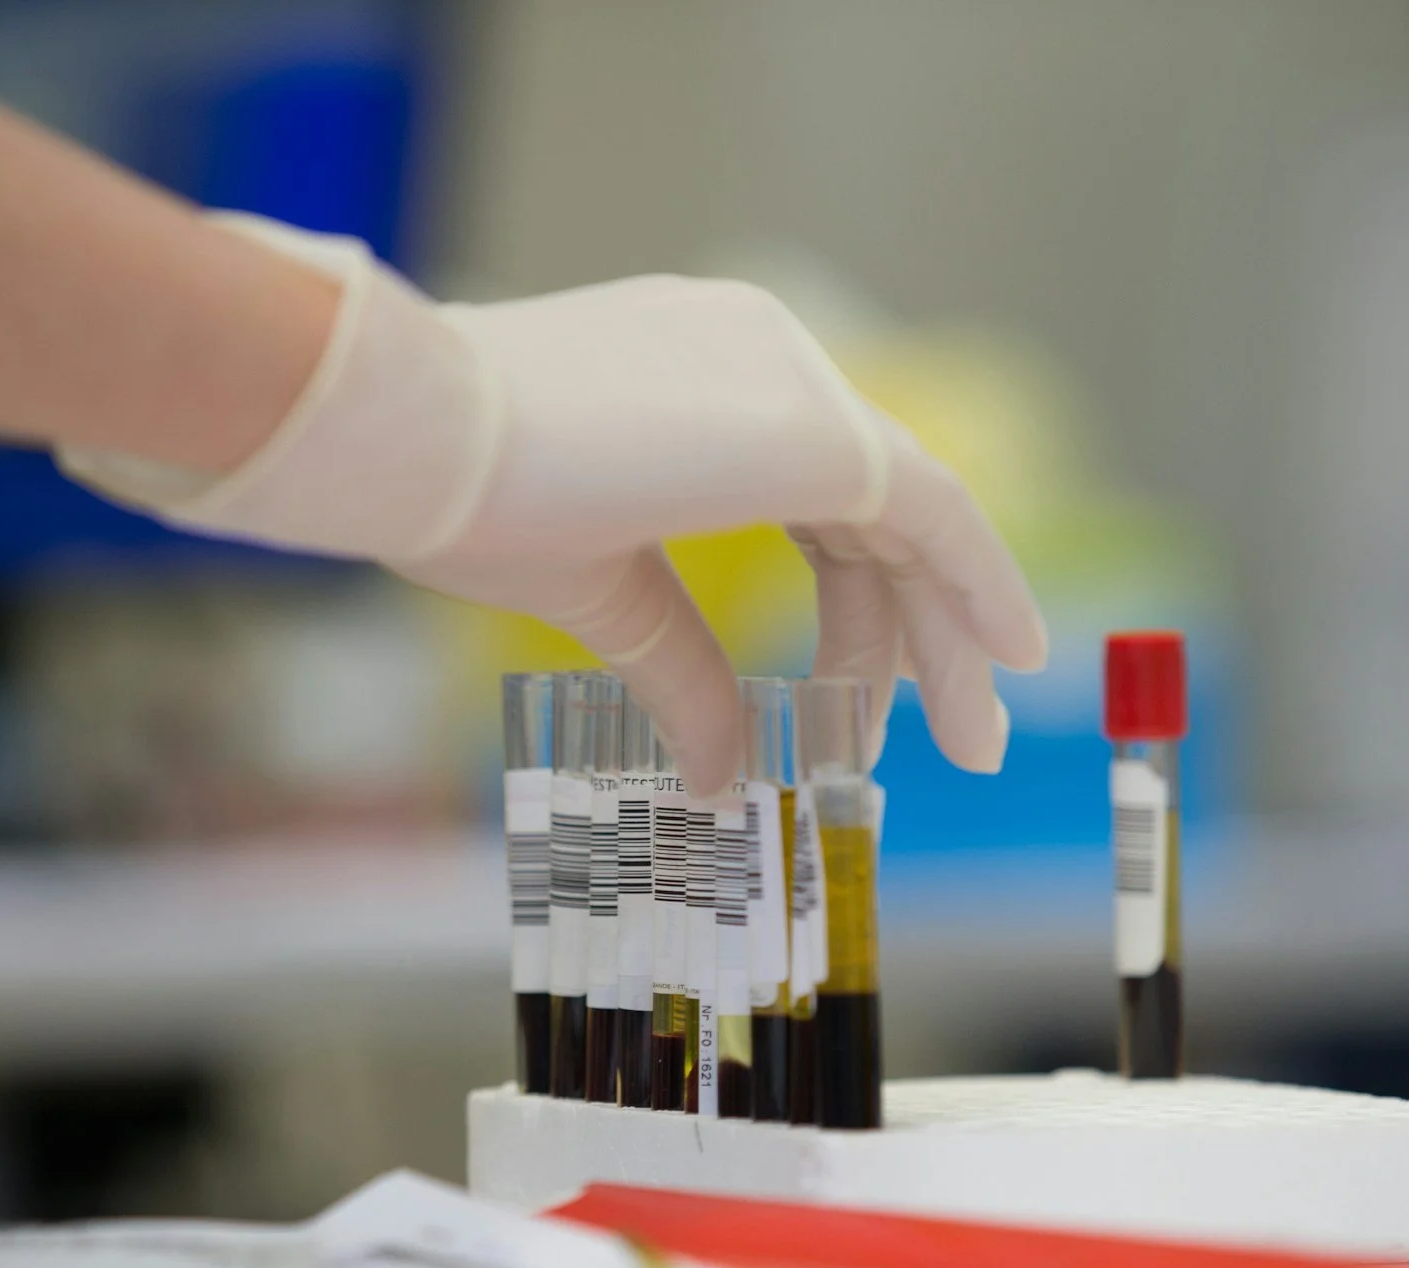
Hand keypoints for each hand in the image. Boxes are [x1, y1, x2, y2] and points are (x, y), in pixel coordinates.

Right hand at [62, 215, 1046, 794]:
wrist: (401, 432)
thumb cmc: (458, 494)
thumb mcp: (599, 594)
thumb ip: (682, 672)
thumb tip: (725, 771)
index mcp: (707, 376)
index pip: (827, 499)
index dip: (862, 606)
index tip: (877, 700)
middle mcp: (764, 356)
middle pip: (882, 513)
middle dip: (922, 634)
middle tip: (957, 738)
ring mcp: (790, 377)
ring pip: (917, 515)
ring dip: (949, 631)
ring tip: (974, 739)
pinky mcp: (806, 425)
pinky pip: (932, 509)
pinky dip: (979, 582)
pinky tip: (1008, 655)